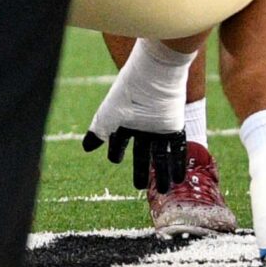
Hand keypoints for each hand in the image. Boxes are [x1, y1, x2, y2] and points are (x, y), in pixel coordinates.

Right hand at [82, 42, 192, 192]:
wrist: (153, 76)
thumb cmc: (127, 94)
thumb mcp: (107, 116)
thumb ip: (97, 133)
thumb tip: (86, 149)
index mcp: (126, 121)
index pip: (120, 142)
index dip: (117, 152)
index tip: (115, 161)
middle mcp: (144, 126)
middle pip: (143, 154)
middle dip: (142, 172)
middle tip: (139, 188)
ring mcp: (160, 127)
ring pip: (162, 156)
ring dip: (162, 174)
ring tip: (163, 191)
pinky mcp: (175, 126)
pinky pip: (178, 148)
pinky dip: (178, 163)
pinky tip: (179, 178)